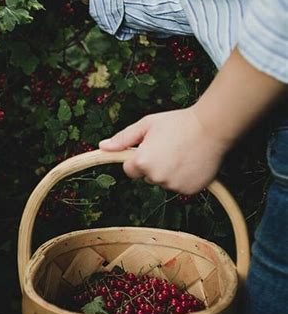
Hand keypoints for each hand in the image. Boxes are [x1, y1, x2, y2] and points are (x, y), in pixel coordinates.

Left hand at [99, 107, 232, 194]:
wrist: (211, 128)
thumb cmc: (177, 123)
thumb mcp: (146, 125)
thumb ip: (123, 139)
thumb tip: (102, 147)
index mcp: (142, 162)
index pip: (130, 170)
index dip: (138, 159)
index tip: (150, 148)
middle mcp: (156, 177)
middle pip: (147, 176)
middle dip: (153, 165)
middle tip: (170, 147)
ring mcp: (174, 185)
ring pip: (164, 182)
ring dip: (169, 172)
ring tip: (182, 153)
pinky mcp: (189, 190)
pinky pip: (180, 187)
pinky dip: (184, 178)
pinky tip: (191, 162)